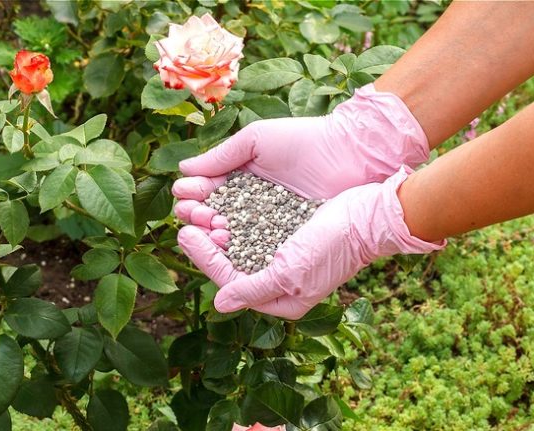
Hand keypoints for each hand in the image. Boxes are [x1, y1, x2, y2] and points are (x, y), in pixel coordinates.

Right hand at [172, 84, 428, 233]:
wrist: (351, 153)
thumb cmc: (303, 140)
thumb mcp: (256, 141)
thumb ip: (220, 157)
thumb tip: (183, 170)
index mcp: (240, 180)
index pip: (206, 193)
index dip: (192, 196)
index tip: (184, 194)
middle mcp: (249, 206)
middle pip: (212, 218)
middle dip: (197, 216)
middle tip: (194, 213)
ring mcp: (267, 226)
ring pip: (230, 236)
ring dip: (212, 233)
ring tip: (208, 227)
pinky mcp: (285, 242)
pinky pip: (255, 248)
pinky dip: (238, 247)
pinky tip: (225, 241)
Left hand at [177, 168, 444, 319]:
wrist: (370, 214)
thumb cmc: (332, 246)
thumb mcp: (290, 272)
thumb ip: (253, 288)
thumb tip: (220, 304)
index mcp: (280, 299)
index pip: (229, 281)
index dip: (203, 258)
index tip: (185, 234)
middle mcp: (278, 281)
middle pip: (231, 262)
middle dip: (207, 241)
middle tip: (185, 218)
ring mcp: (283, 256)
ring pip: (239, 243)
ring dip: (218, 225)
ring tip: (199, 207)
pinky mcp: (288, 233)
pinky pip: (253, 227)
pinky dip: (236, 216)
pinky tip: (221, 201)